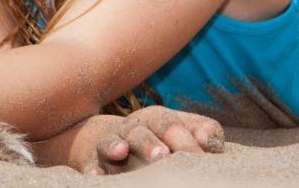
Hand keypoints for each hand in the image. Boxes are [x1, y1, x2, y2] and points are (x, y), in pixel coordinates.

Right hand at [42, 106, 224, 174]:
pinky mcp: (93, 163)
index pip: (169, 124)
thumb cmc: (160, 138)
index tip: (198, 159)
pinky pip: (90, 165)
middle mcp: (131, 129)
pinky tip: (97, 177)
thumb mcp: (182, 130)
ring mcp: (110, 145)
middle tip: (162, 156)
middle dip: (149, 143)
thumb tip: (208, 139)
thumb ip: (202, 131)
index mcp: (156, 120)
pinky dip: (92, 170)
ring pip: (110, 143)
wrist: (112, 140)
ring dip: (114, 146)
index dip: (184, 140)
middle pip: (139, 131)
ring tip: (121, 152)